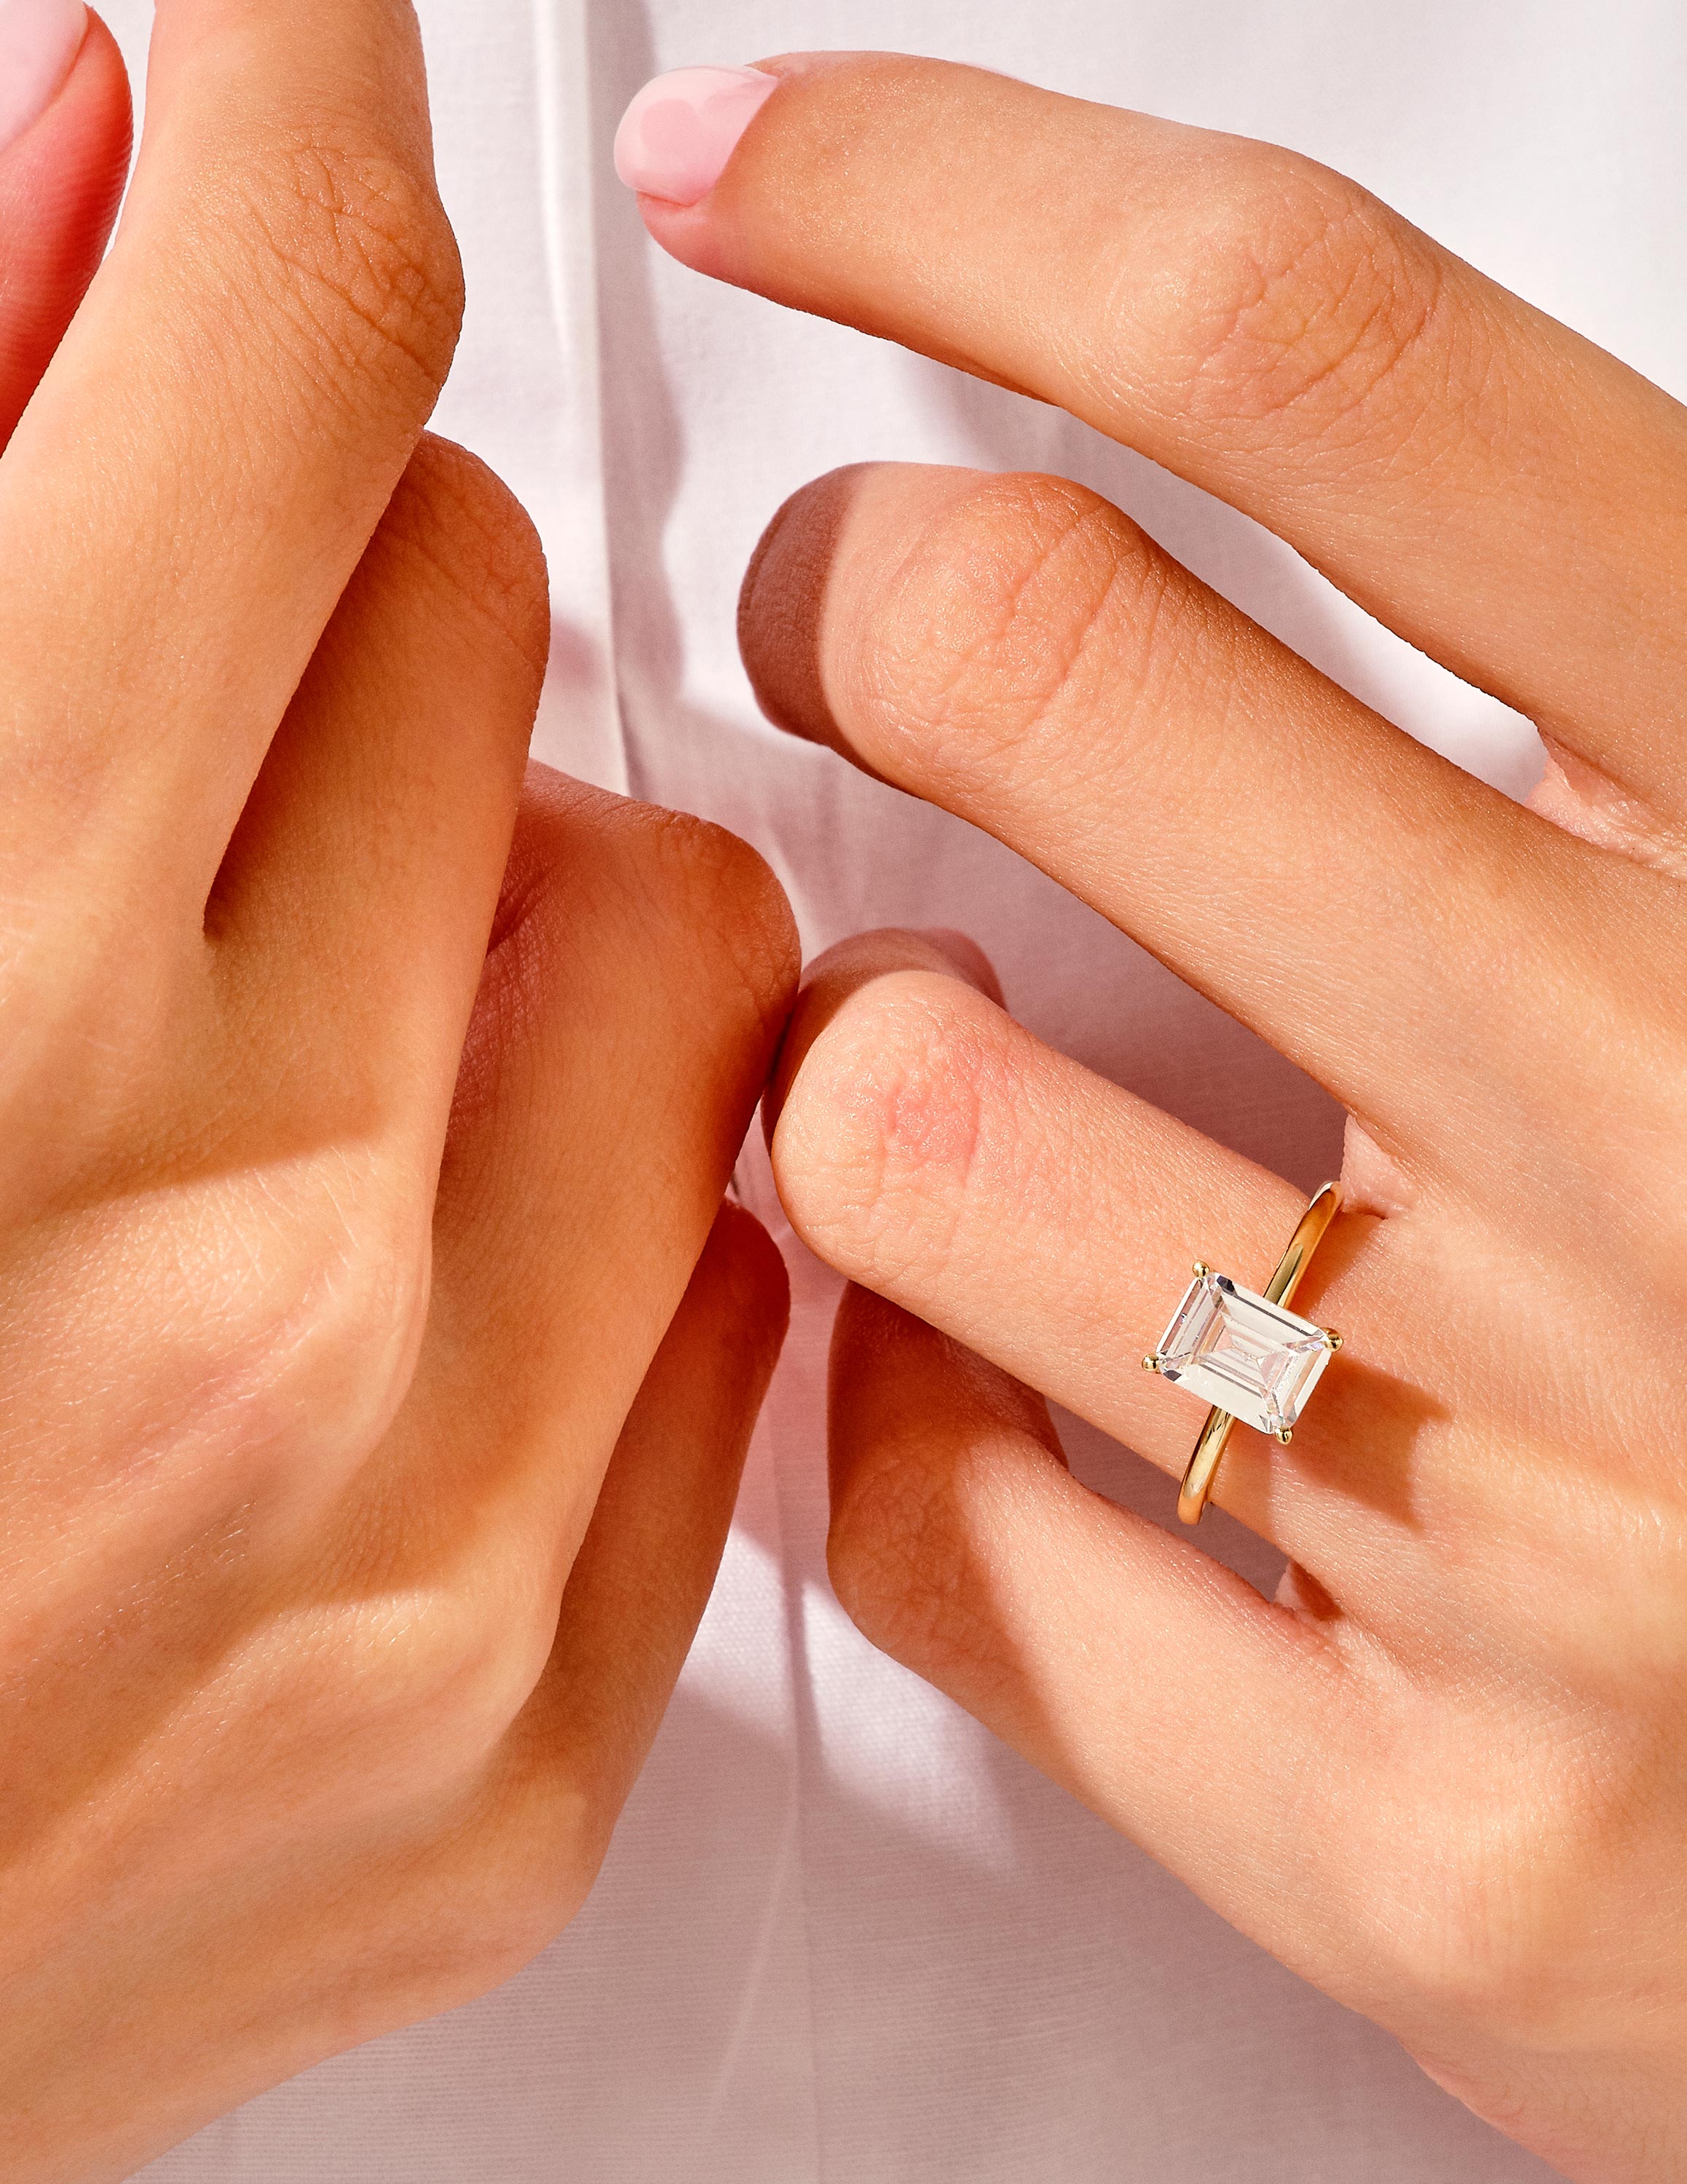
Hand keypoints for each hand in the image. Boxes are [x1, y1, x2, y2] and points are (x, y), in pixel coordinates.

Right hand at [0, 8, 795, 2176]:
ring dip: (484, 870)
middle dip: (315, 567)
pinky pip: (729, 1278)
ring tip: (253, 962)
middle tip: (146, 652)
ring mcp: (414, 1534)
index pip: (284, 355)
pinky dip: (576, 1178)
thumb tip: (83, 162)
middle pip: (487, 625)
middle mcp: (236, 1268)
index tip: (280, 52)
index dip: (286, 106)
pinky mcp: (510, 1739)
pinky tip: (362, 1212)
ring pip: (679, 930)